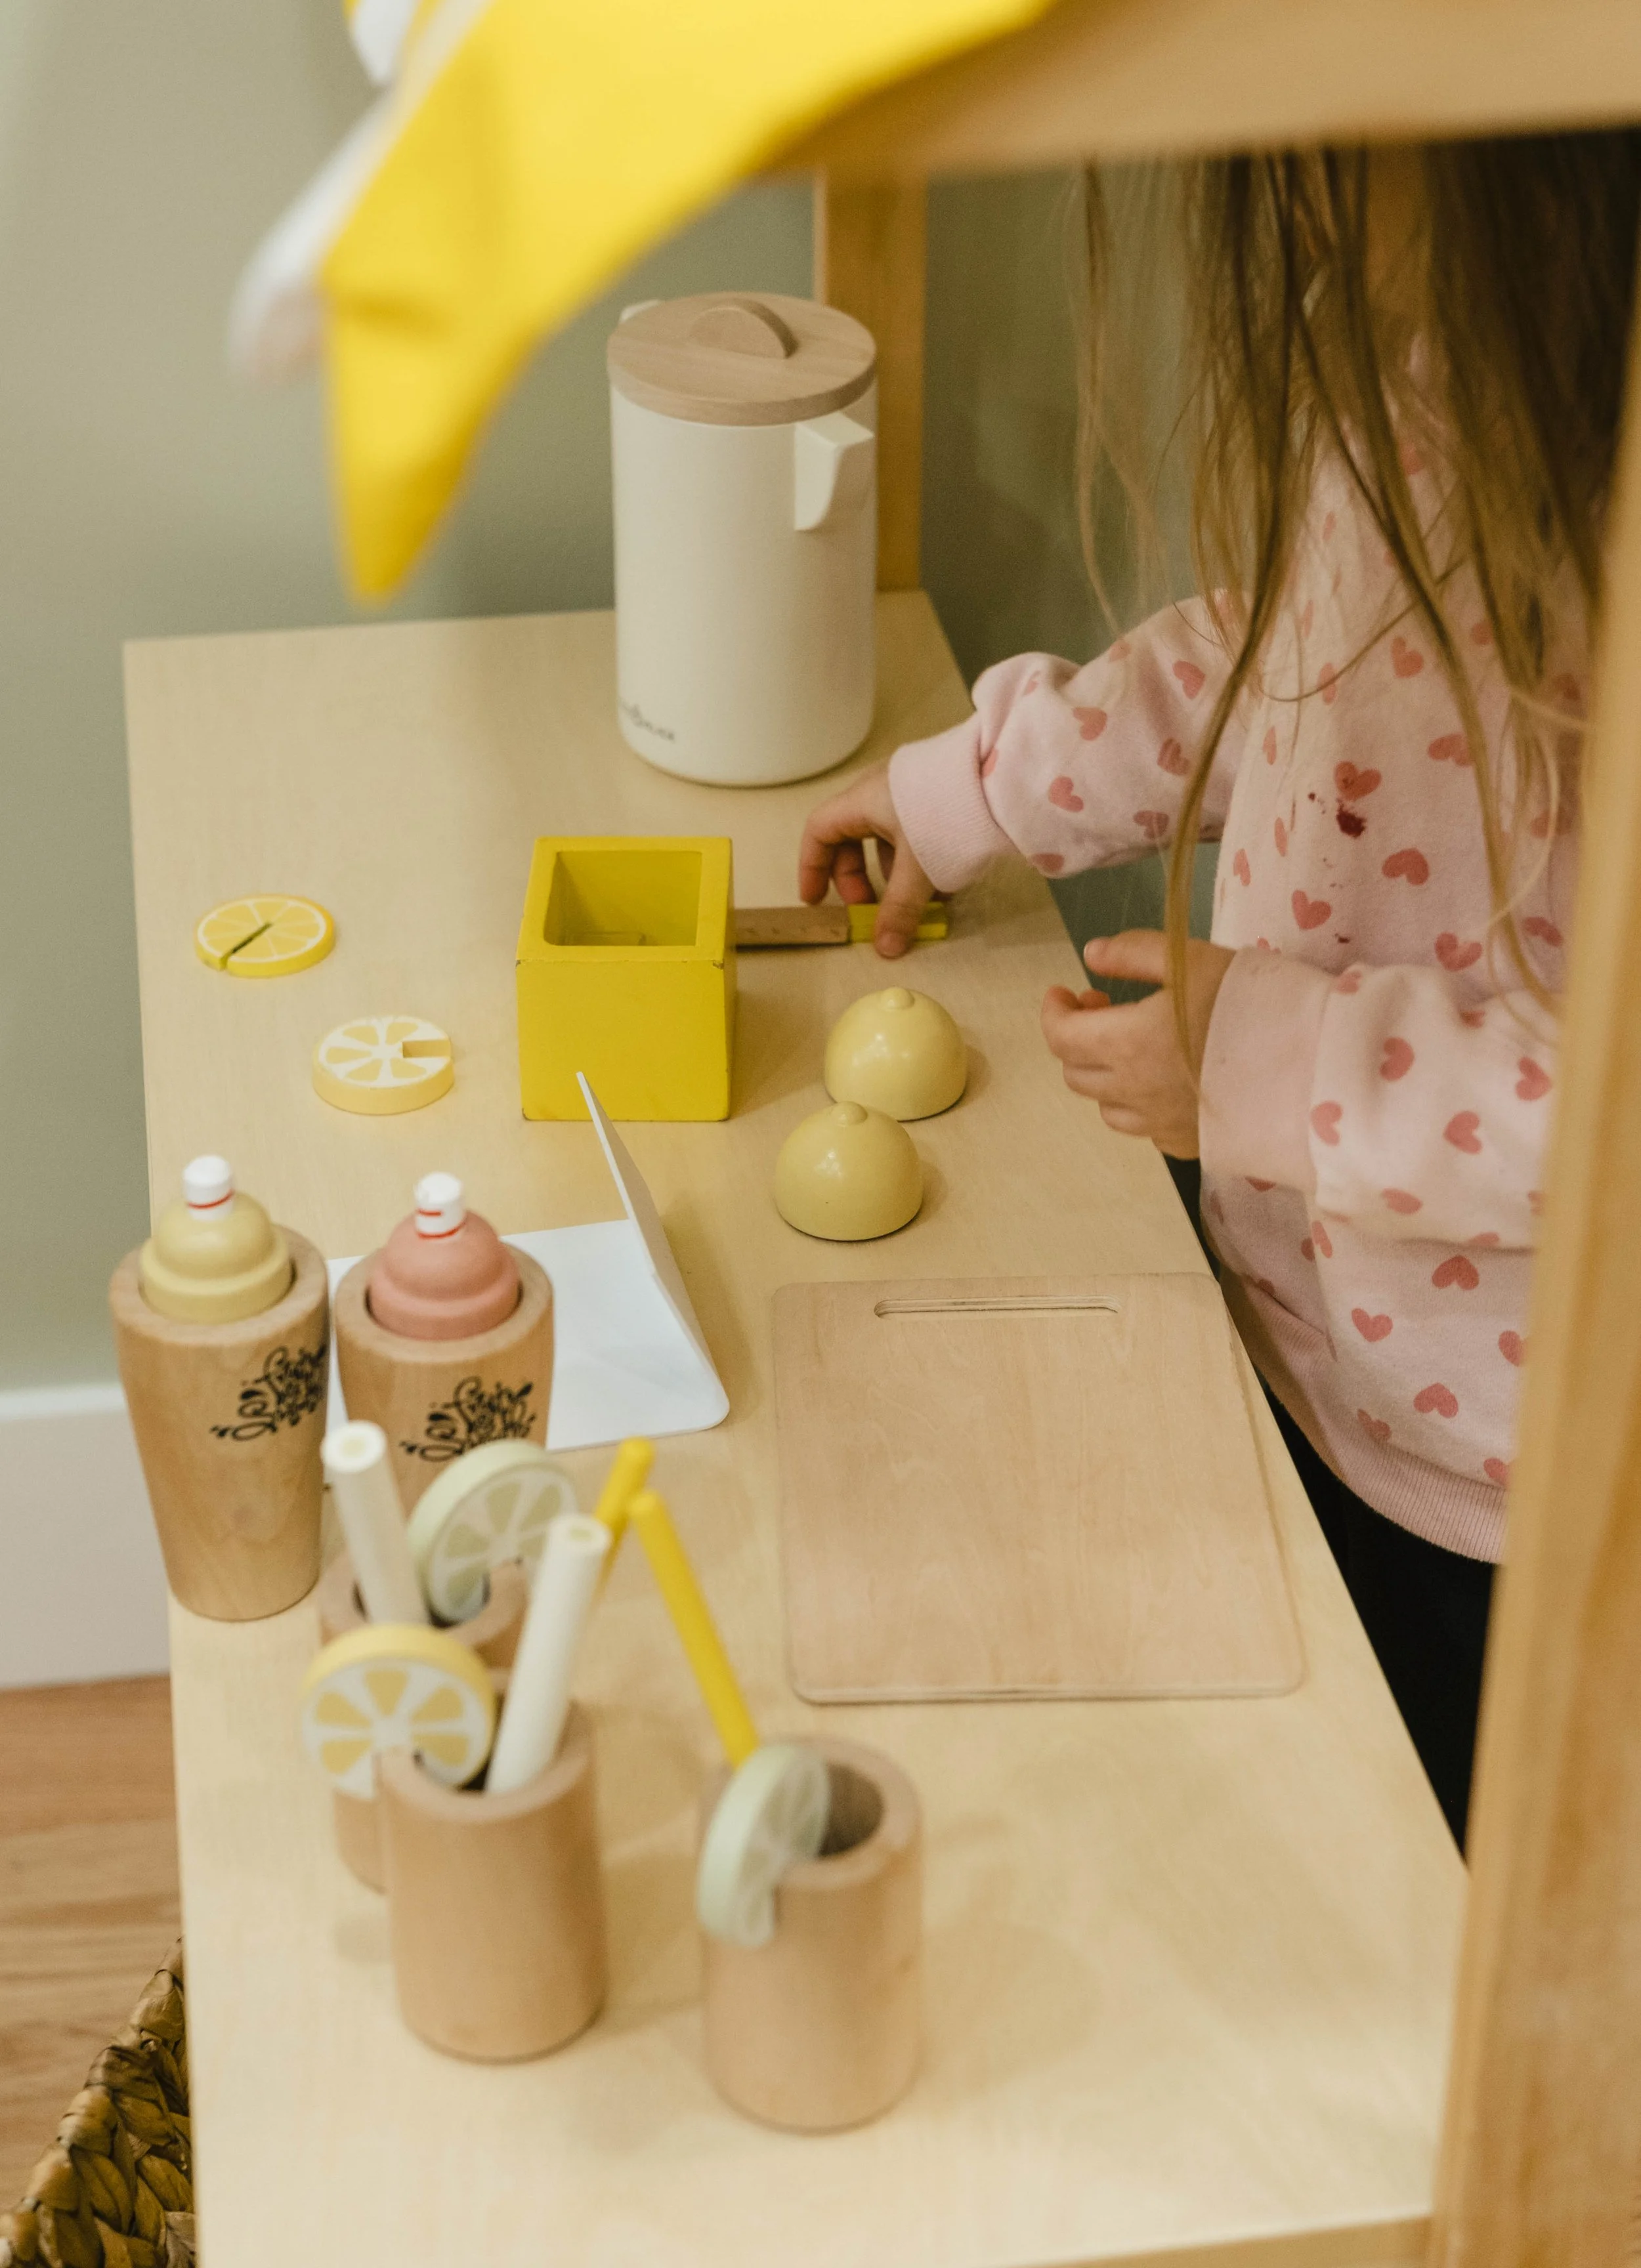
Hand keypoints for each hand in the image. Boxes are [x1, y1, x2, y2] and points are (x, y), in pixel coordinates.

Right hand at [797, 761, 932, 958]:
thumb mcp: (919, 869)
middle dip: (859, 880)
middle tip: (872, 910)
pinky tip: (943, 890)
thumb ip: (899, 910)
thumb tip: (886, 948)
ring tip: (918, 906)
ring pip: (889, 841)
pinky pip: (917, 836)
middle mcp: (882, 791)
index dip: (812, 867)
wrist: (1003, 776)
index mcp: (862, 800)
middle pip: (852, 840)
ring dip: (896, 878)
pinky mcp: (940, 798)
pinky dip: (921, 866)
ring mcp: (912, 793)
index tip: (817, 901)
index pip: (820, 831)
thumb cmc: (946, 816)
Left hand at [1040, 931, 1234, 1156]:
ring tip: (1136, 1047)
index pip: (1060, 1037)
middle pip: (1077, 1074)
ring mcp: (1161, 1125)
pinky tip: (1170, 1081)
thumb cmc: (1253, 1002)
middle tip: (1107, 1008)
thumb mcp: (1192, 959)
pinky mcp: (1190, 1144)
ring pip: (1107, 1108)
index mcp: (1126, 1044)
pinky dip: (1143, 1105)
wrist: (1316, 1067)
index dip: (1054, 1012)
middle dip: (1078, 1039)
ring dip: (1107, 1075)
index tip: (1065, 992)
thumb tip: (1091, 954)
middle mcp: (1134, 1092)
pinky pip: (1147, 1130)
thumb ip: (1134, 953)